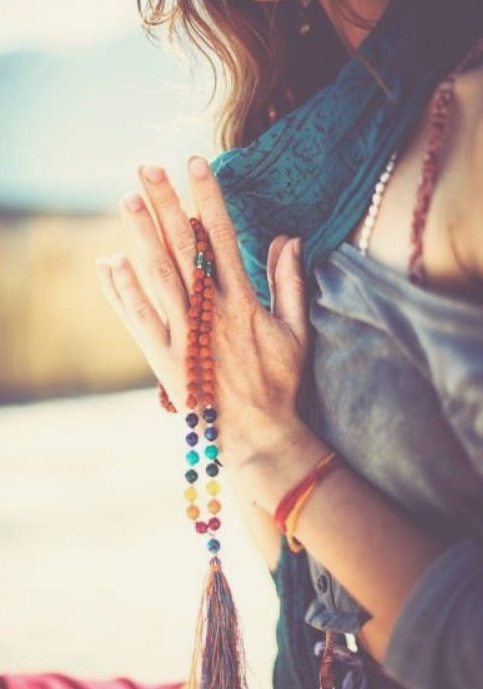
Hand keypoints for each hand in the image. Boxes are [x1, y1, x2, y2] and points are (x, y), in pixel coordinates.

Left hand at [96, 157, 308, 474]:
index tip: (197, 164)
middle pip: (183, 249)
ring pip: (157, 277)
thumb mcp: (296, 331)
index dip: (208, 198)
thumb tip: (289, 239)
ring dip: (140, 236)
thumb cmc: (279, 383)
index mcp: (243, 304)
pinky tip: (108, 262)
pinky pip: (137, 320)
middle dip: (165, 205)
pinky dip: (121, 291)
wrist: (256, 434)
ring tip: (127, 200)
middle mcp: (210, 314)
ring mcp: (183, 336)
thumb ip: (290, 283)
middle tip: (147, 168)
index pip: (223, 239)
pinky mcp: (163, 360)